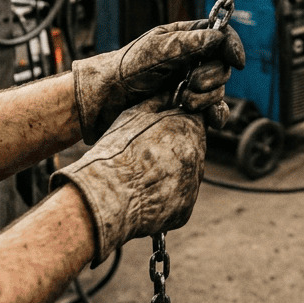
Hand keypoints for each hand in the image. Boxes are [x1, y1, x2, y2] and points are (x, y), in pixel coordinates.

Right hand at [51, 99, 205, 264]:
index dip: (177, 127)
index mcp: (189, 128)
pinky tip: (143, 198)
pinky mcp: (185, 211)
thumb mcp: (135, 115)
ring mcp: (193, 186)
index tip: (162, 134)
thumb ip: (160, 101)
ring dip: (171, 176)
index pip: (195, 122)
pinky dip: (166, 199)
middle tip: (147, 159)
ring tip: (141, 180)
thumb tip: (173, 91)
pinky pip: (179, 201)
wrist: (105, 197)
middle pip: (192, 150)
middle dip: (175, 152)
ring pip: (186, 176)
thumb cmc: (116, 153)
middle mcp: (198, 156)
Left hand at [73, 20, 244, 141]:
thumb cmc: (126, 68)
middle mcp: (194, 60)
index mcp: (188, 38)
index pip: (222, 37)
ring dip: (206, 97)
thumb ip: (189, 44)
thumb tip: (218, 37)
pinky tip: (210, 118)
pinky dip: (216, 114)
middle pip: (223, 66)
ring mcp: (193, 85)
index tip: (236, 61)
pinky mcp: (190, 108)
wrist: (105, 101)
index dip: (232, 47)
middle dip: (211, 76)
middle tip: (190, 82)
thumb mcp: (156, 50)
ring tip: (182, 100)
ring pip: (220, 89)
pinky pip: (214, 111)